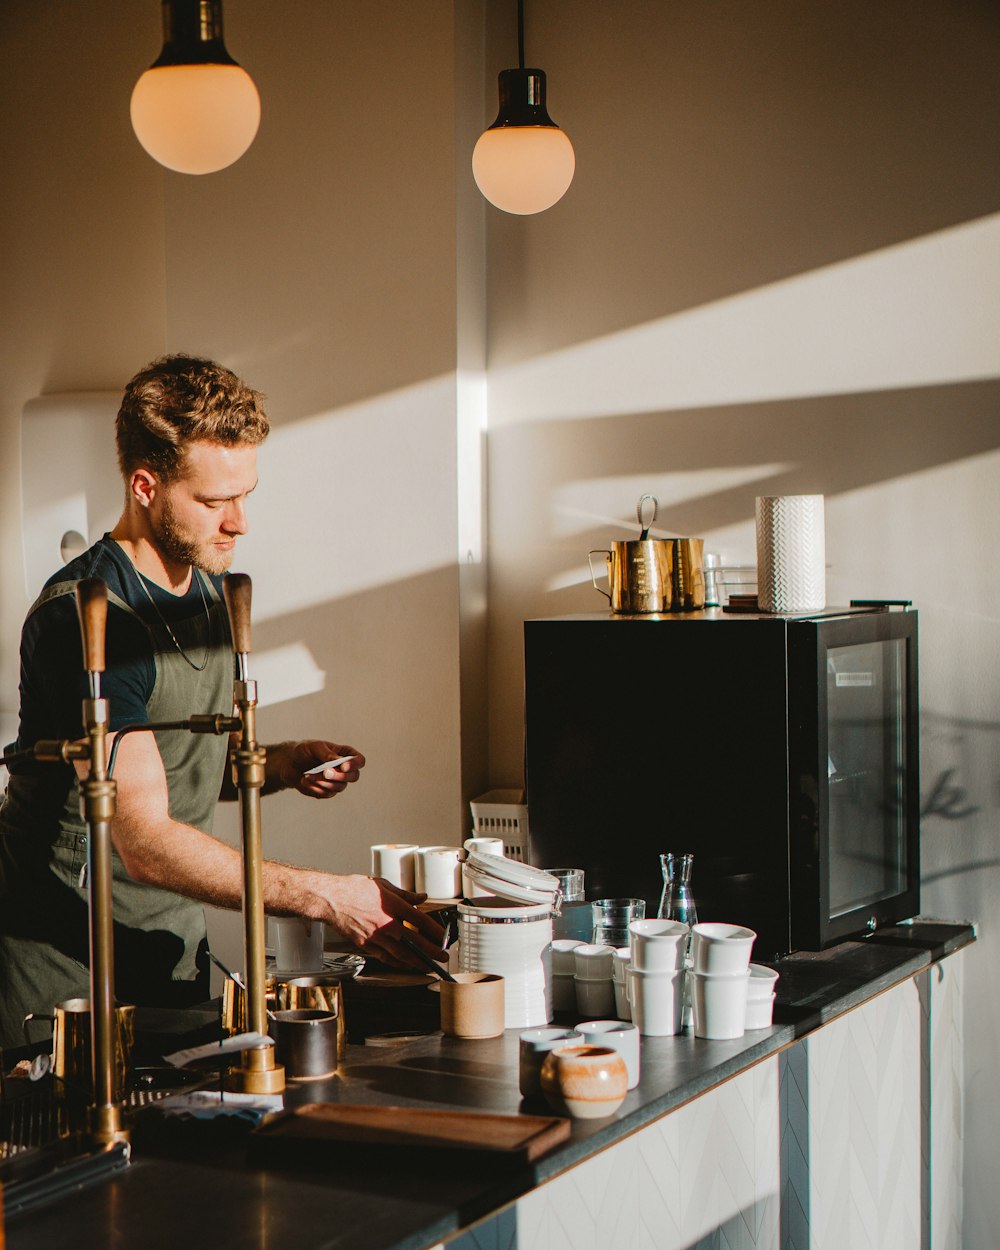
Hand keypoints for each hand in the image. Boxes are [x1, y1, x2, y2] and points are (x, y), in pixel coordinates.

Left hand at [278, 740, 365, 797]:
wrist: (289, 763)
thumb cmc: (304, 751)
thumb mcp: (314, 747)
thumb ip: (327, 754)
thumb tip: (338, 761)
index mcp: (345, 754)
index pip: (359, 761)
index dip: (354, 765)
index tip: (343, 766)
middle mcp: (344, 769)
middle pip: (354, 777)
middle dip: (339, 776)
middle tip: (325, 772)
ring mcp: (336, 782)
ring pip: (339, 787)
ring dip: (323, 782)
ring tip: (307, 775)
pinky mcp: (327, 791)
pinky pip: (326, 794)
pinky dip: (315, 788)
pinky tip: (304, 780)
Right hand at [320, 875, 446, 970]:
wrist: (330, 899)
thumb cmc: (353, 889)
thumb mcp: (383, 885)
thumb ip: (405, 894)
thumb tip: (421, 898)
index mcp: (392, 905)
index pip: (420, 921)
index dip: (435, 931)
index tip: (444, 937)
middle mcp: (385, 923)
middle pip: (414, 942)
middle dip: (432, 951)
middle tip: (443, 956)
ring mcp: (375, 936)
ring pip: (401, 955)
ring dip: (417, 962)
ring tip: (428, 965)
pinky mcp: (365, 945)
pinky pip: (385, 958)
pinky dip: (398, 963)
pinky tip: (406, 965)